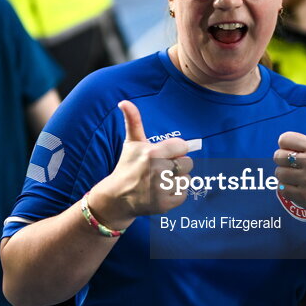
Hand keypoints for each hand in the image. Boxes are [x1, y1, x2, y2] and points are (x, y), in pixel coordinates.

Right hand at [91, 100, 192, 227]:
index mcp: (152, 153)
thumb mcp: (131, 143)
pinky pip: (184, 194)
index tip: (164, 155)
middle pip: (188, 163)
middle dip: (177, 166)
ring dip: (177, 180)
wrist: (118, 198)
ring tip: (160, 181)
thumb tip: (124, 101)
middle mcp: (158, 171)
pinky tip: (161, 192)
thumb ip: (133, 120)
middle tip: (161, 169)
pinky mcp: (166, 204)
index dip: (175, 151)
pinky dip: (175, 194)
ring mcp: (162, 189)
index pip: (182, 147)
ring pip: (187, 179)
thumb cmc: (128, 166)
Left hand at [274, 101, 305, 223]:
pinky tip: (301, 189)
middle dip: (285, 162)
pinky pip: (281, 190)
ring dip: (286, 177)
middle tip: (299, 166)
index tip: (298, 150)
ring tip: (300, 178)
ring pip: (278, 174)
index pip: (283, 139)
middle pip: (277, 157)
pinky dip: (288, 191)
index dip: (287, 145)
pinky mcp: (304, 196)